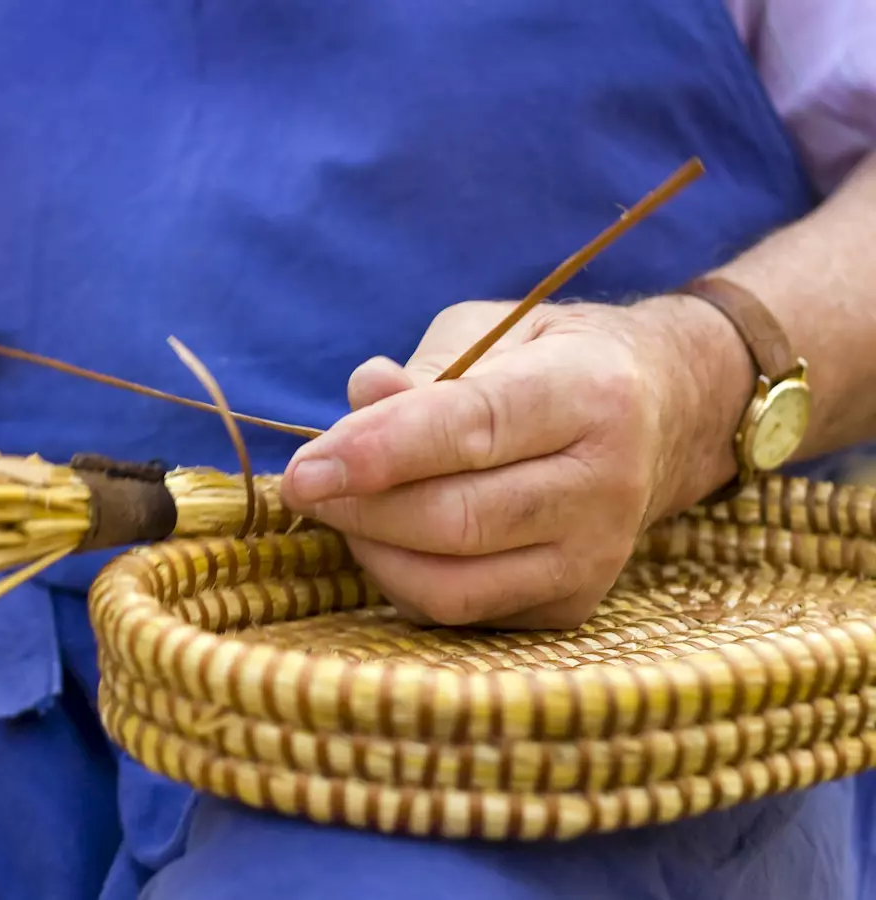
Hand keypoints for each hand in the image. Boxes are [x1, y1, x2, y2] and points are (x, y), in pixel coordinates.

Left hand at [280, 297, 746, 629]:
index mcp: (590, 393)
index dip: (379, 451)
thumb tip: (361, 396)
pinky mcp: (570, 607)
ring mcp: (594, 557)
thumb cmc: (550, 362)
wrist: (661, 416)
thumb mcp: (492, 332)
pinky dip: (402, 582)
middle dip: (361, 508)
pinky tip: (384, 541)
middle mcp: (606, 484)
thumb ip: (423, 370)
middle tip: (304, 485)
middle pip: (457, 519)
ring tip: (341, 508)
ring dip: (373, 552)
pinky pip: (460, 612)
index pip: (473, 428)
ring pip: (454, 585)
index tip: (306, 468)